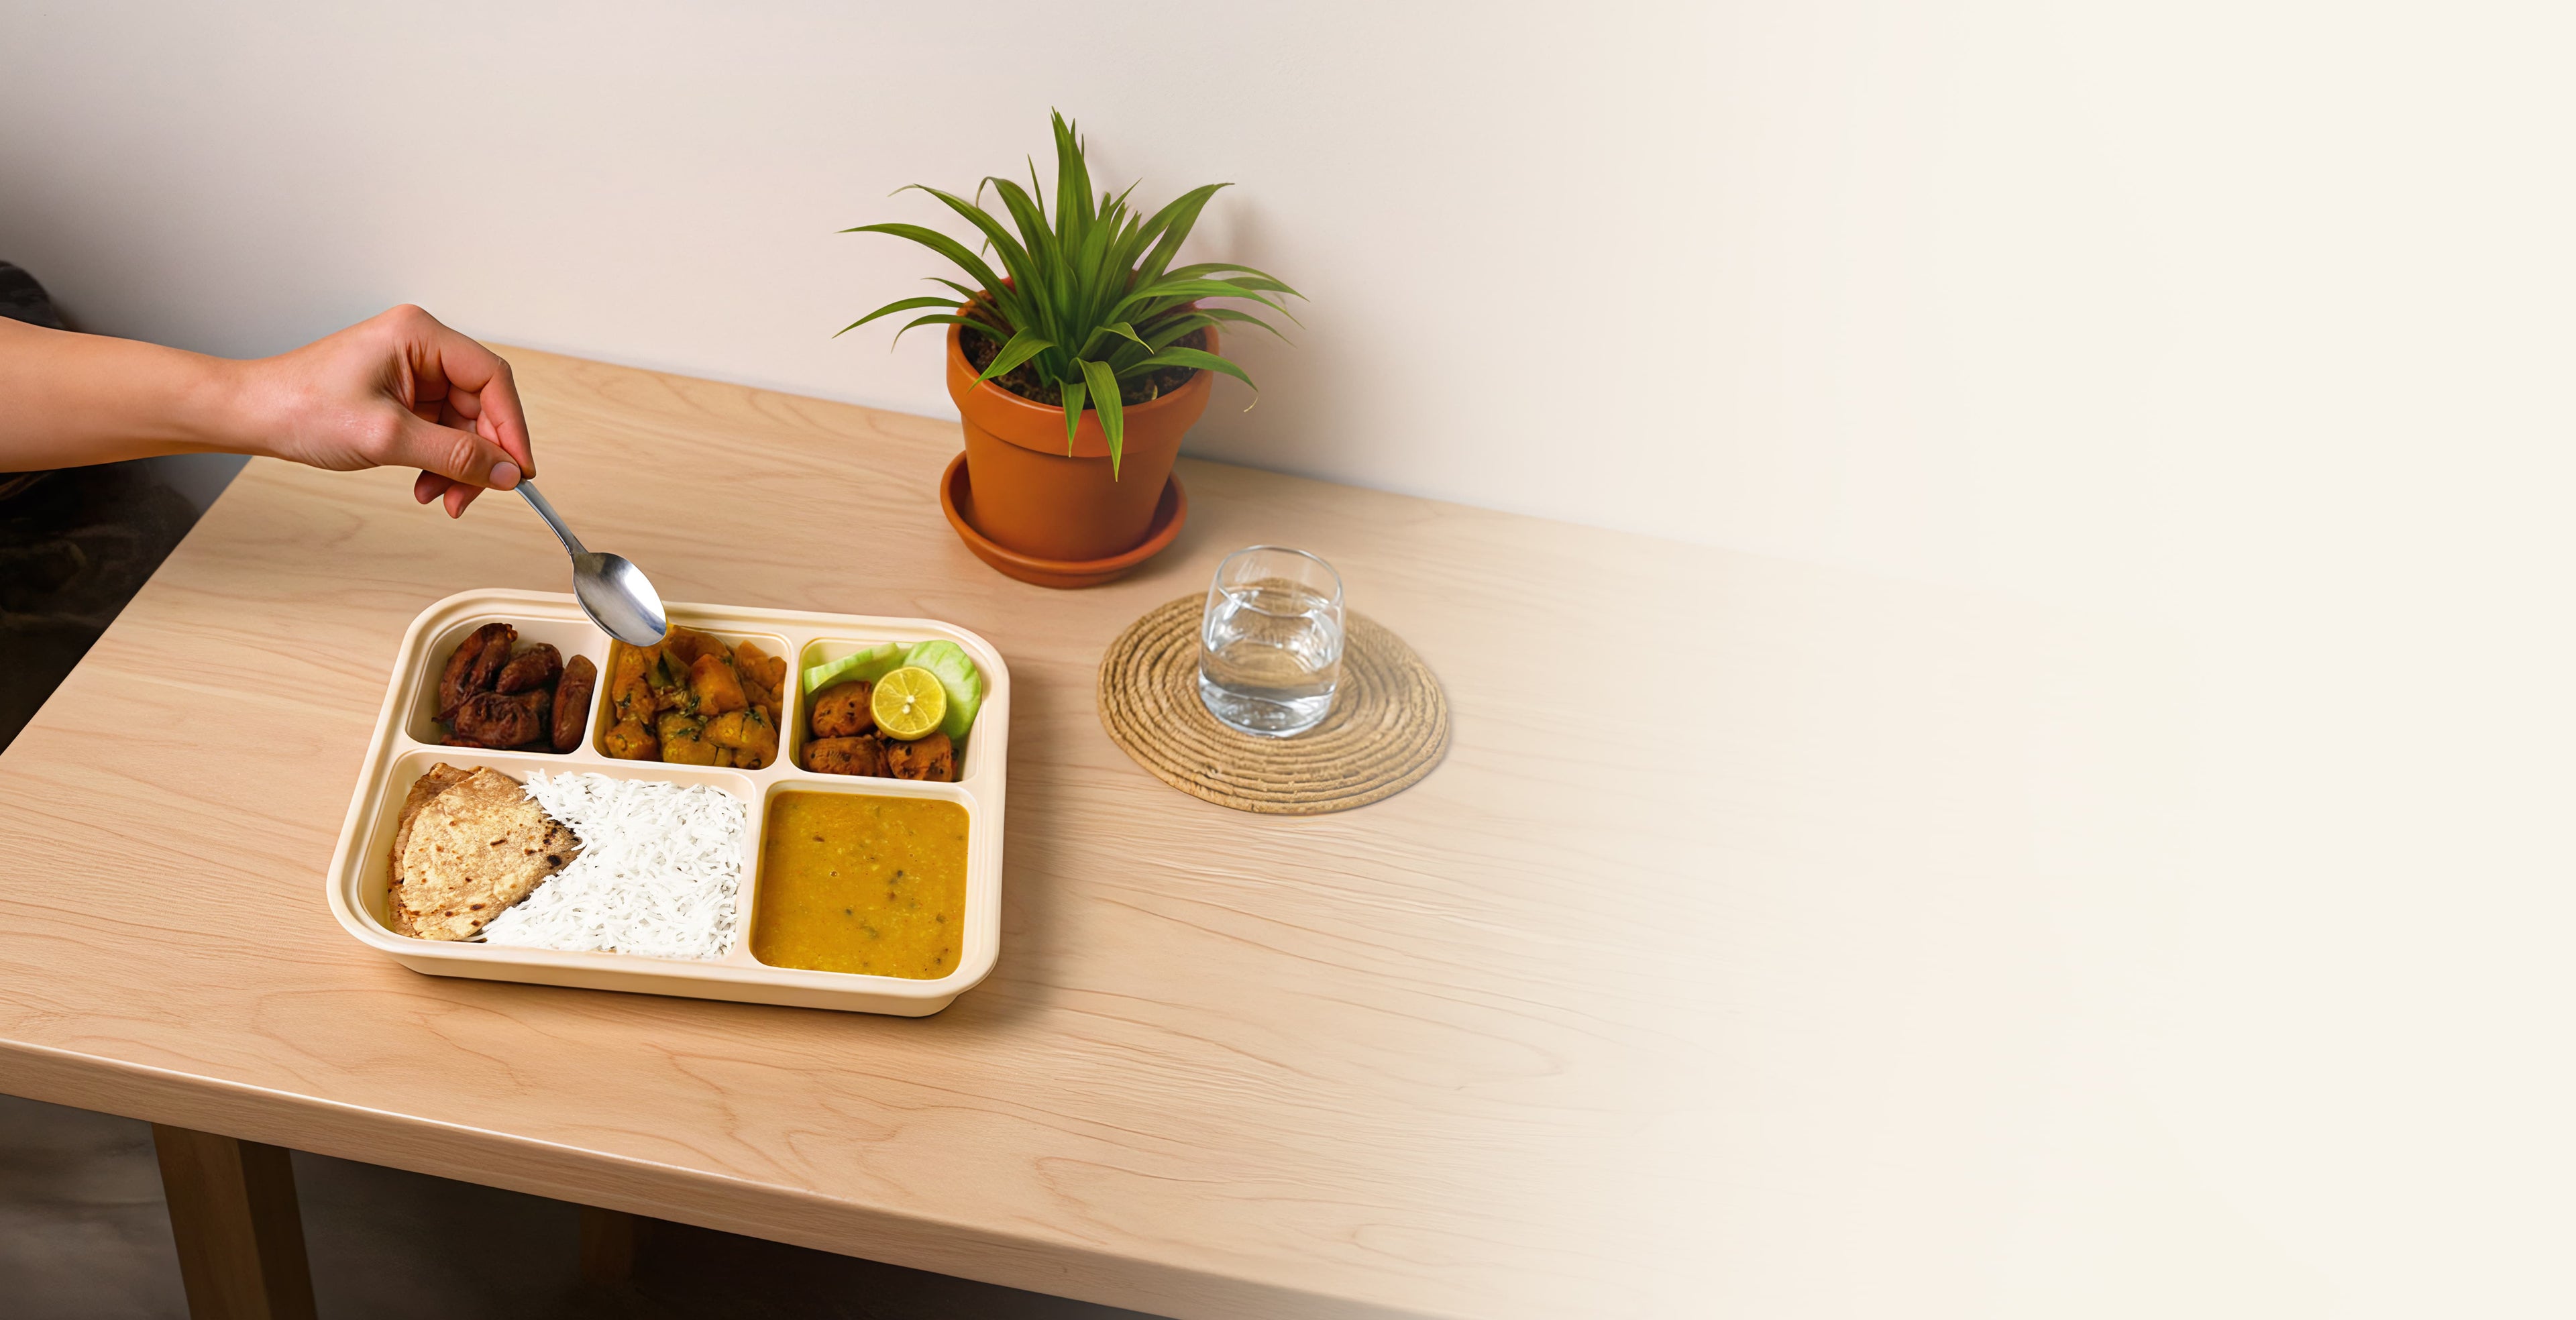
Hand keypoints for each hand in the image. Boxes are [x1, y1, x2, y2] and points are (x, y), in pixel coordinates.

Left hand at [237, 305, 534, 517]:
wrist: (252, 415)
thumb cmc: (301, 407)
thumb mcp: (387, 437)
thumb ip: (454, 455)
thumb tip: (506, 474)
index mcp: (420, 335)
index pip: (492, 378)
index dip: (511, 427)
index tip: (516, 471)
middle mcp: (422, 348)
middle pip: (481, 405)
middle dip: (479, 455)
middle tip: (472, 495)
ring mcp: (412, 373)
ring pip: (463, 425)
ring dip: (457, 466)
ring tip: (439, 497)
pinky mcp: (402, 396)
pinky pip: (440, 432)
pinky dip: (439, 463)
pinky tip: (425, 484)